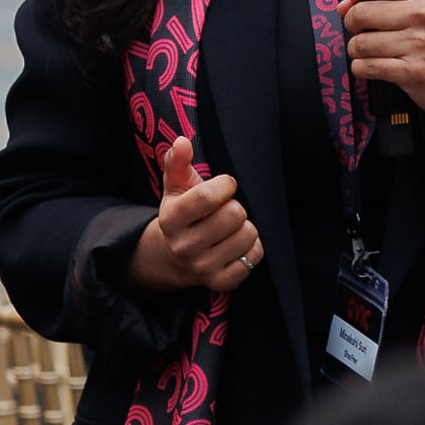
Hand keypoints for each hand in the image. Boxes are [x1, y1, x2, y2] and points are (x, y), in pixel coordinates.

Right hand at [128, 137, 261, 295]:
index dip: (225, 185)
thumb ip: (177, 161)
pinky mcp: (220, 282)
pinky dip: (252, 247)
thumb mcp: (175, 186)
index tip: (225, 185)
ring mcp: (202, 268)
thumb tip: (182, 142)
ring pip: (248, 234)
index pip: (207, 196)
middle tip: (225, 211)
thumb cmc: (182, 213)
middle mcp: (184, 246)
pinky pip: (254, 257)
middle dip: (235, 206)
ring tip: (230, 228)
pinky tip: (236, 245)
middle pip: (234, 214)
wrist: (173, 257)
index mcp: (170, 219)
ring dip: (245, 226)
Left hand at [341, 0, 424, 119]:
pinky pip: (365, 67)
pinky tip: (374, 66)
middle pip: (361, 13)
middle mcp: (423, 13)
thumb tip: (343, 6)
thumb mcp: (419, 7)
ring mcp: (418, 43)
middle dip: (352, 25)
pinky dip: (361, 68)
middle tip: (364, 30)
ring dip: (357, 50)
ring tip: (373, 51)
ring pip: (359, 44)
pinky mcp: (412, 71)